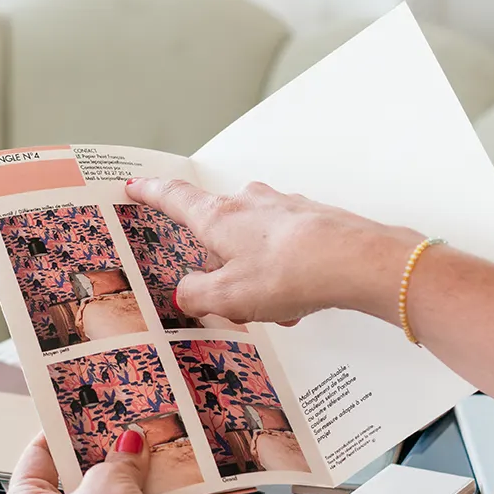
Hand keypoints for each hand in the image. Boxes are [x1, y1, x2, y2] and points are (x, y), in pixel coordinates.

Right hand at [125, 177, 419, 325]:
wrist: (357, 261)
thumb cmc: (292, 271)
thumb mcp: (227, 297)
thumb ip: (196, 295)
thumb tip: (187, 292)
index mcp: (218, 217)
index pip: (174, 198)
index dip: (151, 193)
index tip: (136, 185)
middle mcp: (249, 203)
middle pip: (219, 228)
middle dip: (221, 264)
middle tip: (226, 295)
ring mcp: (284, 208)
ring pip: (256, 244)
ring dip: (257, 276)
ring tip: (274, 308)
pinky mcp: (313, 220)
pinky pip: (287, 250)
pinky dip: (286, 275)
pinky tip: (299, 301)